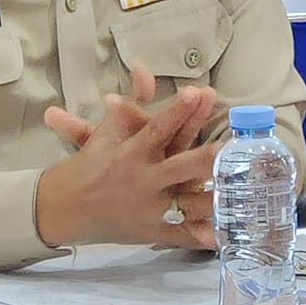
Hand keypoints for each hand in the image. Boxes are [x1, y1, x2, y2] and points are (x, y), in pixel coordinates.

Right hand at [36, 80, 223, 248]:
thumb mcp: (107, 131)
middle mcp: (144, 181)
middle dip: (205, 158)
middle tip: (229, 147)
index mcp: (132, 153)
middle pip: (180, 167)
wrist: (64, 209)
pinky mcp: (155, 231)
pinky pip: (182, 234)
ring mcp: (151, 209)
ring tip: (240, 190)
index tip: (198, 92)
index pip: (158, 128)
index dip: (177, 111)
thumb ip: (132, 102)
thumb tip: (144, 68)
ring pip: (188, 203)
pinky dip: (202, 236)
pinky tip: (224, 233)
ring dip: (213, 197)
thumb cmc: (91, 165)